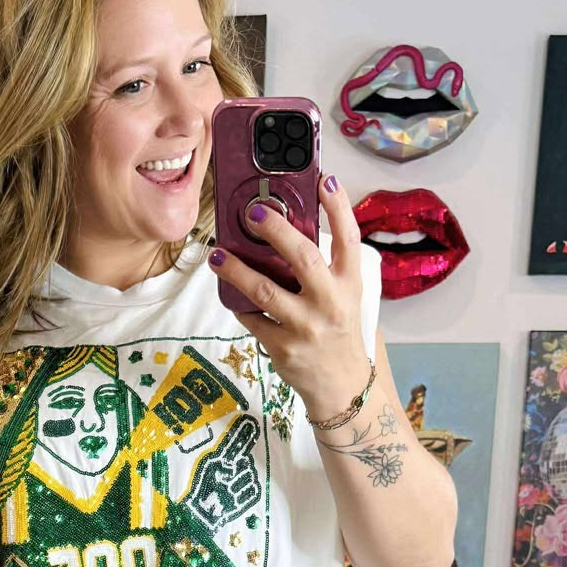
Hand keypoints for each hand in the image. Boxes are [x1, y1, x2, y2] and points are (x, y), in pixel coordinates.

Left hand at [211, 174, 370, 416]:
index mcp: (349, 284)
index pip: (348, 238)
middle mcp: (330, 303)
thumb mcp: (344, 296)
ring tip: (217, 255)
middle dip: (276, 231)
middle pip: (303, 258)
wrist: (341, 387)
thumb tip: (289, 225)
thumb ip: (324, 266)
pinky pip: (253, 319)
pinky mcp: (283, 348)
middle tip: (253, 213)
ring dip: (237, 270)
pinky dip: (239, 304)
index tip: (324, 179)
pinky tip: (230, 292)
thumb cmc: (338, 332)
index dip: (338, 207)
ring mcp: (306, 327)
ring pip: (266, 292)